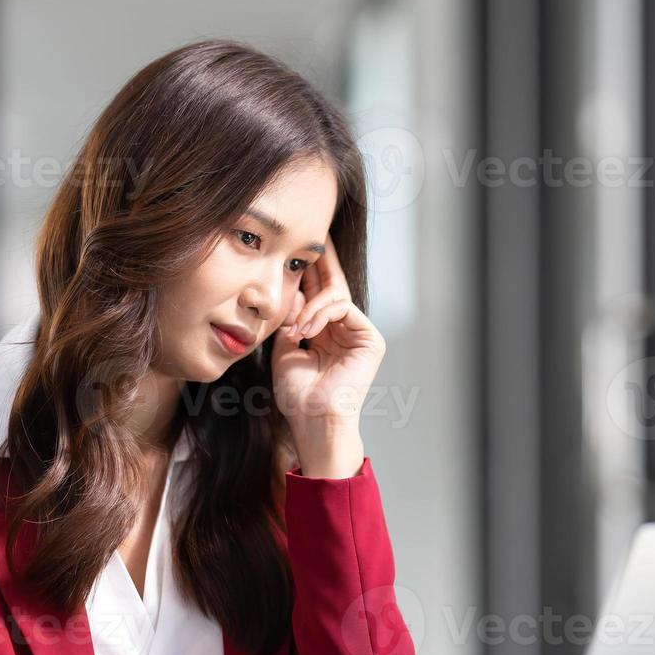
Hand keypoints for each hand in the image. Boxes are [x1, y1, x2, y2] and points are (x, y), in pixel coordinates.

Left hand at [271, 238, 384, 476]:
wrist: (313, 419)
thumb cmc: (298, 395)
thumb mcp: (284, 350)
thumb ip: (290, 319)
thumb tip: (290, 288)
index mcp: (325, 332)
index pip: (318, 293)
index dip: (310, 270)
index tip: (297, 247)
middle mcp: (344, 330)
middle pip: (333, 285)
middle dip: (322, 261)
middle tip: (314, 236)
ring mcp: (359, 333)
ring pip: (335, 296)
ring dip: (310, 307)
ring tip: (296, 329)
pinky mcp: (370, 339)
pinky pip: (343, 308)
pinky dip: (322, 313)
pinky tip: (307, 330)